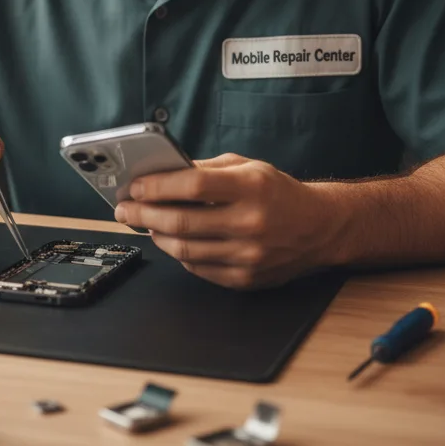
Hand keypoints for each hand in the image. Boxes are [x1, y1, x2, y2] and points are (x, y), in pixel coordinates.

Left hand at [114, 154, 343, 288]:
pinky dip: (178, 253)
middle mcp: (250, 222)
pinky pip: (198, 267)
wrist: (319, 228)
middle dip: (144, 213)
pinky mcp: (245, 278)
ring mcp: (248, 255)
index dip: (157, 186)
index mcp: (251, 187)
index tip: (135, 186)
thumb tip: (162, 173)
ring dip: (156, 234)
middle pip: (182, 220)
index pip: (192, 185)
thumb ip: (206, 168)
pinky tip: (170, 239)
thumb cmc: (278, 193)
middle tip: (125, 208)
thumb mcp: (247, 167)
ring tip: (145, 222)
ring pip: (185, 248)